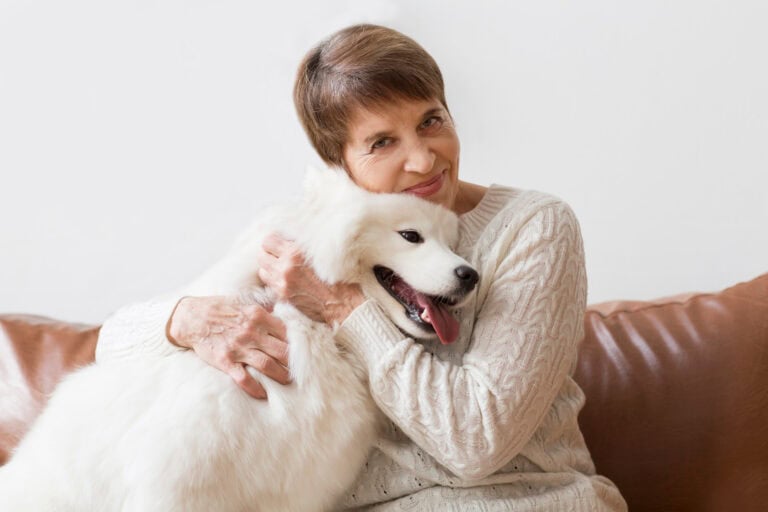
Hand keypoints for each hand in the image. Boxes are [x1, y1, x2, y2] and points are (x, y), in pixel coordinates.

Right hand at [167, 296, 288, 398]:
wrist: (193, 317)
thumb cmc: (221, 308)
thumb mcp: (245, 301)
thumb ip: (264, 309)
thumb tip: (283, 313)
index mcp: (259, 316)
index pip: (286, 332)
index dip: (296, 343)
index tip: (301, 351)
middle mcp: (252, 332)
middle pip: (282, 351)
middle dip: (292, 362)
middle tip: (298, 369)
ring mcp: (239, 348)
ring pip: (268, 366)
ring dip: (280, 376)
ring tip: (286, 381)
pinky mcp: (226, 361)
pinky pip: (244, 379)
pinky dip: (255, 388)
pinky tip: (263, 394)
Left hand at [256, 233, 364, 324]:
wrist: (343, 304)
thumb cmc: (338, 277)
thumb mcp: (322, 254)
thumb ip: (303, 246)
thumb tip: (291, 239)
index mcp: (296, 252)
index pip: (269, 240)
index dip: (273, 241)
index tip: (280, 244)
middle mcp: (286, 266)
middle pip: (261, 254)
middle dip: (269, 254)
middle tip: (278, 256)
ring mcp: (282, 283)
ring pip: (262, 270)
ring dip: (269, 268)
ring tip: (281, 269)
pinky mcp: (283, 296)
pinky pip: (268, 285)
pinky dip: (273, 281)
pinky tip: (285, 281)